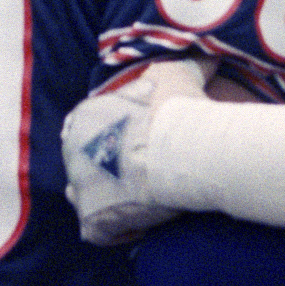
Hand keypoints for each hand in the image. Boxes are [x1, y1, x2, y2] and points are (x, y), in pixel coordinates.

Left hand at [61, 58, 211, 245]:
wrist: (182, 149)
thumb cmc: (176, 109)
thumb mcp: (179, 73)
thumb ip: (189, 64)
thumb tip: (212, 54)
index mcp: (86, 115)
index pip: (90, 126)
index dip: (116, 135)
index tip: (142, 142)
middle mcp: (72, 149)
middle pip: (85, 160)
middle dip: (106, 167)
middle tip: (143, 172)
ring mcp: (79, 186)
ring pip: (85, 195)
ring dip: (105, 198)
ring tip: (137, 201)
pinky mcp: (93, 221)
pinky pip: (98, 231)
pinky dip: (117, 230)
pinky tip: (141, 225)